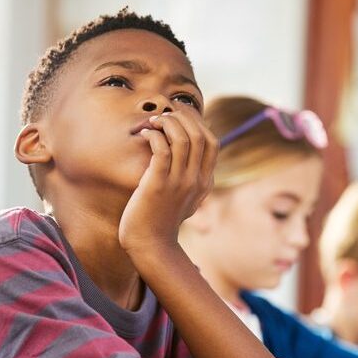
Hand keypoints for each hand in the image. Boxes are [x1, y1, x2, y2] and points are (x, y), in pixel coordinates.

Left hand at [119, 108, 218, 254]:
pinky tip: (145, 134)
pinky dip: (154, 135)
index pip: (212, 143)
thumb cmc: (161, 220)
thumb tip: (189, 157)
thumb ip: (191, 180)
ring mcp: (178, 182)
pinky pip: (161, 149)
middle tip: (165, 112)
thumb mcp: (186, 200)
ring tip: (153, 121)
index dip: (198, 122)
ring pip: (182, 138)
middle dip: (183, 116)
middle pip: (199, 135)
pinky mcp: (158, 184)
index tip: (181, 114)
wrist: (150, 244)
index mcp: (205, 182)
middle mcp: (196, 181)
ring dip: (167, 122)